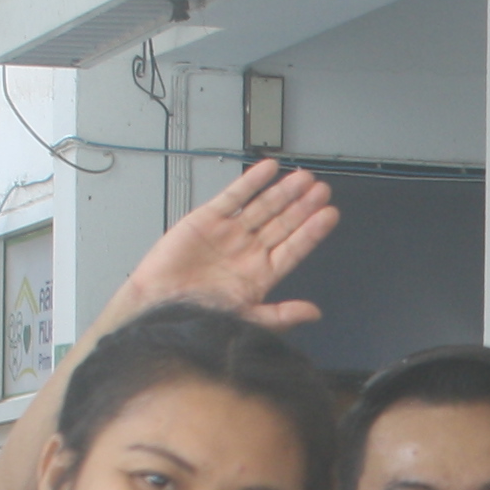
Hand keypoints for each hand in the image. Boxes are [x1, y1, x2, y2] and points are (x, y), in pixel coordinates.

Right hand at [99, 159, 337, 334]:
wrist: (159, 306)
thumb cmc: (199, 318)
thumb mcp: (248, 320)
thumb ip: (282, 314)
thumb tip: (314, 313)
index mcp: (260, 274)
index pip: (294, 248)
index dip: (312, 231)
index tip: (330, 215)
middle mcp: (247, 251)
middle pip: (282, 224)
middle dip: (303, 207)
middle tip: (322, 190)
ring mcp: (229, 234)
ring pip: (263, 207)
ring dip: (283, 192)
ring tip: (304, 178)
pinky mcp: (206, 219)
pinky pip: (233, 196)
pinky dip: (250, 182)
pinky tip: (268, 169)